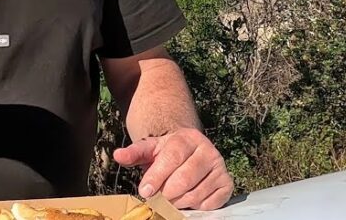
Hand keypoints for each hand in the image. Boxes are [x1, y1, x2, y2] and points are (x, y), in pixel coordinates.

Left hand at [113, 128, 232, 210]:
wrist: (189, 152)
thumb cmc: (166, 153)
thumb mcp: (149, 149)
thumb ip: (134, 153)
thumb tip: (118, 155)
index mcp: (188, 138)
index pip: (172, 158)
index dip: (157, 176)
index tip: (144, 191)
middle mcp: (208, 150)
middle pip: (185, 178)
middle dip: (167, 193)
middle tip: (158, 198)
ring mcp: (220, 167)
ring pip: (197, 194)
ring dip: (179, 202)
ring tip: (171, 198)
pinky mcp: (227, 183)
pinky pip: (211, 203)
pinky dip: (196, 207)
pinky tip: (188, 199)